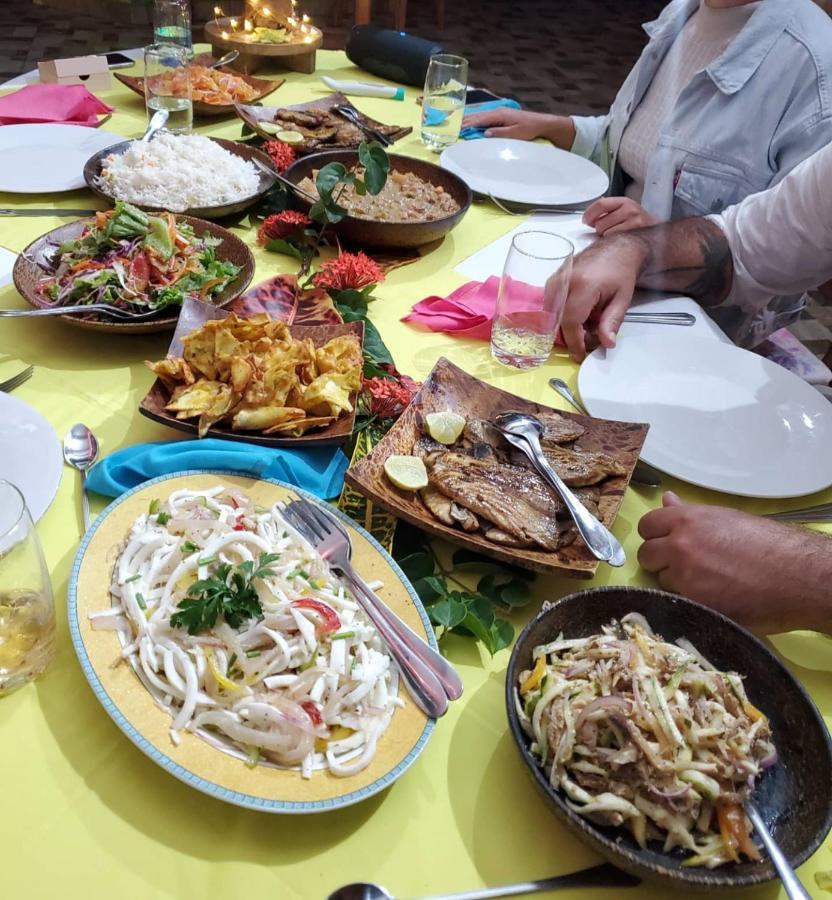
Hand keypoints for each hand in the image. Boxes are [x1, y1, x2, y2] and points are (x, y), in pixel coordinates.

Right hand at [460, 109, 575, 146]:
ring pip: (480, 116)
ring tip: (457, 124)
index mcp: (499, 115)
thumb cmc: (529, 129)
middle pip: (477, 116)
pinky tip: (471, 122)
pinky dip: (475, 120)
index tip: (456, 129)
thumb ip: (499, 134)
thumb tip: (484, 133)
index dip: (467, 124)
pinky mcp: (501, 116)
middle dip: (464, 121)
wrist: (542, 123)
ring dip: (469, 120)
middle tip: (450, 126)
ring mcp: (499, 113)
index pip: (479, 120)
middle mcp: (497, 112)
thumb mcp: (515, 134)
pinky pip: (484, 118)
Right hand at [557, 234, 646, 360]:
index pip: (571, 322)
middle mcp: (565, 281)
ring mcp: (556, 278)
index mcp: (584, 285)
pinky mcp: (553, 279)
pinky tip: (580, 313)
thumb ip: (612, 322)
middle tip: (589, 339)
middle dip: (572, 336)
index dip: (575, 342)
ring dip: (567, 325)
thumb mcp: (622, 299)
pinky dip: (563, 315)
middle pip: (559, 321)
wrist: (616, 248)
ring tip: (588, 323)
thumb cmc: (621, 272)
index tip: (580, 355)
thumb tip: (606, 344)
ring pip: (553, 315)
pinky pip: (551, 305)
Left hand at [583, 196, 658, 235]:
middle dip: (599, 229)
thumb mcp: (625, 210)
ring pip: (604, 233)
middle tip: (607, 230)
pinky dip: (612, 243)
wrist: (658, 234)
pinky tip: (619, 241)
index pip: (601, 204)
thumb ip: (608, 210)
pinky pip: (613, 241)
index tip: (585, 220)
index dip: (589, 214)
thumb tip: (589, 215)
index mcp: (625, 202)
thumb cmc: (639, 223)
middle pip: (600, 222)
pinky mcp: (634, 235)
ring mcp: (633, 223)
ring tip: (616, 235)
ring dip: (605, 237)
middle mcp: (630, 210)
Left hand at [638, 493, 831, 633]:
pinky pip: (678, 600)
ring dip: (677, 582)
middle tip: (684, 565)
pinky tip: (713, 597)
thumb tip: (666, 500)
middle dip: (660, 560)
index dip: (656, 535)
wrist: (798, 577)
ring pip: (662, 580)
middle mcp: (680, 546)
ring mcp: (685, 577)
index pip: (647, 526)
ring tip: (707, 581)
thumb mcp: (727, 519)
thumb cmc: (770, 544)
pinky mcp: (694, 604)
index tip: (667, 542)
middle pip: (647, 555)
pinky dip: (690, 600)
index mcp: (687, 521)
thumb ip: (689, 514)